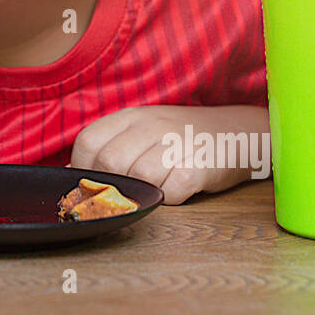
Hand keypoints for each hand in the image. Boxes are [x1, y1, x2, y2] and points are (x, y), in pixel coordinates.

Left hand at [69, 104, 268, 204]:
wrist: (239, 132)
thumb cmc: (183, 137)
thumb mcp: (143, 130)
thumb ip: (111, 145)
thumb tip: (74, 172)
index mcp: (131, 115)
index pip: (88, 141)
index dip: (82, 168)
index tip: (91, 183)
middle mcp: (151, 125)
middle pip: (109, 162)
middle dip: (111, 185)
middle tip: (125, 192)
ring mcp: (176, 143)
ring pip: (138, 178)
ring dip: (142, 192)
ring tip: (155, 188)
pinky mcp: (199, 166)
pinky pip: (171, 192)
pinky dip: (169, 199)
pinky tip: (177, 190)